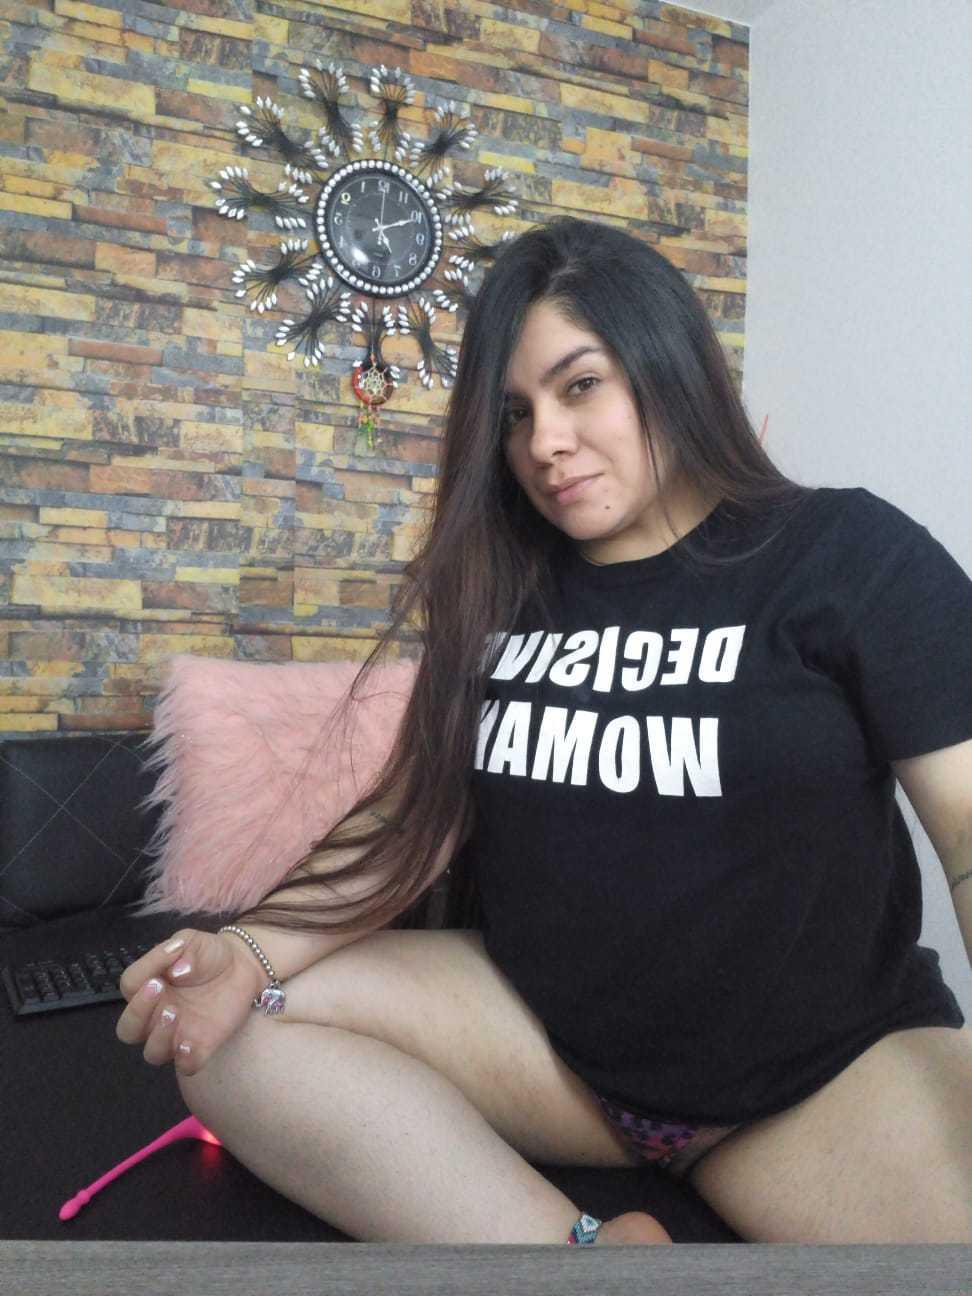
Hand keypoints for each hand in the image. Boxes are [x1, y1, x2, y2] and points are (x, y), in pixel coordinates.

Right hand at [115, 929, 266, 1076]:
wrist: (243, 966)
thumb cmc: (210, 954)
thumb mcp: (195, 941)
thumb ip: (183, 950)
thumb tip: (176, 970)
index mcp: (148, 986)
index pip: (130, 984)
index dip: (145, 970)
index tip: (172, 952)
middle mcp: (156, 1014)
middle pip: (127, 1029)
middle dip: (137, 1012)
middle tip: (159, 990)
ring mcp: (177, 1034)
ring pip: (152, 1052)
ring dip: (158, 1036)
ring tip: (175, 1012)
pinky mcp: (201, 1047)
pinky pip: (186, 1066)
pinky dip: (185, 1060)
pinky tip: (191, 1044)